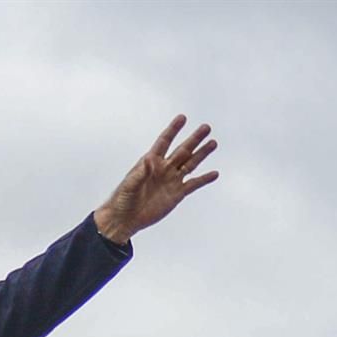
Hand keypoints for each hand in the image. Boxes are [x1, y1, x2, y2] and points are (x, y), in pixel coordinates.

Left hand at [93, 115, 218, 244]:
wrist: (125, 219)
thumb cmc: (122, 199)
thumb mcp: (129, 185)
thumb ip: (140, 172)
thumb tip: (149, 160)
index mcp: (151, 162)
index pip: (164, 141)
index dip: (173, 130)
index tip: (182, 118)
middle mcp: (164, 168)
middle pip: (182, 150)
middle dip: (194, 139)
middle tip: (206, 128)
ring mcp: (171, 180)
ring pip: (190, 164)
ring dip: (202, 154)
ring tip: (213, 143)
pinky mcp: (177, 194)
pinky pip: (193, 185)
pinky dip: (204, 179)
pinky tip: (214, 174)